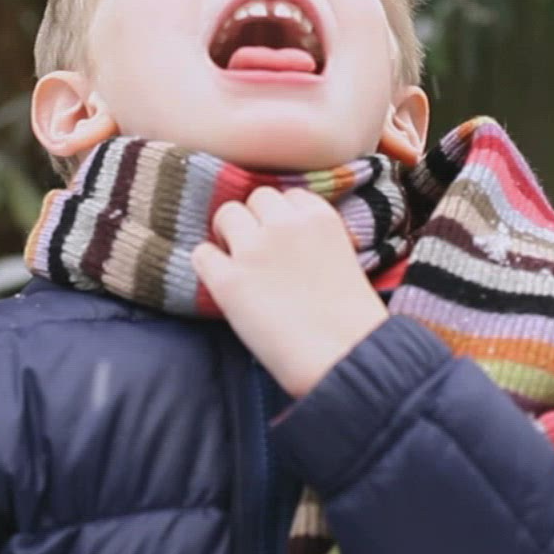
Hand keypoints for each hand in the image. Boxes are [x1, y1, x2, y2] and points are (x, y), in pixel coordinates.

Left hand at [190, 187, 388, 397]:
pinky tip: (223, 283)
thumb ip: (315, 240)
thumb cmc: (351, 320)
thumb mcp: (344, 259)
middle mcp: (284, 224)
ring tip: (239, 263)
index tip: (285, 240)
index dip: (283, 218)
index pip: (288, 196)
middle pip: (255, 198)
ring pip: (226, 215)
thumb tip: (286, 241)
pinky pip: (202, 254)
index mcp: (319, 217)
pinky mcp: (228, 281)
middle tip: (259, 251)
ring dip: (229, 235)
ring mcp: (253, 250)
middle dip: (255, 221)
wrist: (344, 357)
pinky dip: (208, 265)